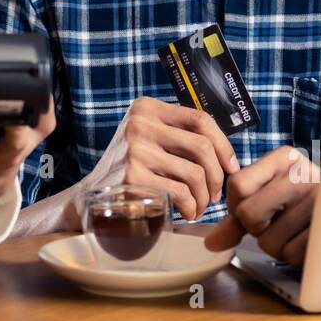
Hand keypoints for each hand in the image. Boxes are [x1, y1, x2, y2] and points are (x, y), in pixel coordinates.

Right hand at [64, 96, 239, 227]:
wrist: (90, 196)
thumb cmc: (129, 168)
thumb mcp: (150, 139)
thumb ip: (179, 136)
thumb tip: (226, 153)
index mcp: (147, 108)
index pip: (200, 118)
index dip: (223, 144)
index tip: (231, 166)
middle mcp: (140, 123)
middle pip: (202, 147)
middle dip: (216, 176)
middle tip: (215, 194)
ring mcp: (135, 149)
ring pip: (194, 173)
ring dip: (204, 197)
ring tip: (199, 206)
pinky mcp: (132, 177)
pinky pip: (180, 192)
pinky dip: (190, 206)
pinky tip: (187, 212)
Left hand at [203, 145, 319, 264]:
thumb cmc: (302, 204)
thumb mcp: (270, 197)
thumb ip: (236, 217)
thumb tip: (210, 243)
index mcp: (287, 157)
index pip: (237, 185)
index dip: (237, 206)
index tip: (254, 208)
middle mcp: (305, 173)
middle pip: (249, 214)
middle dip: (256, 228)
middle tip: (276, 222)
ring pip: (268, 241)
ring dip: (275, 245)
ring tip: (294, 230)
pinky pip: (291, 254)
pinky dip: (293, 254)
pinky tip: (307, 239)